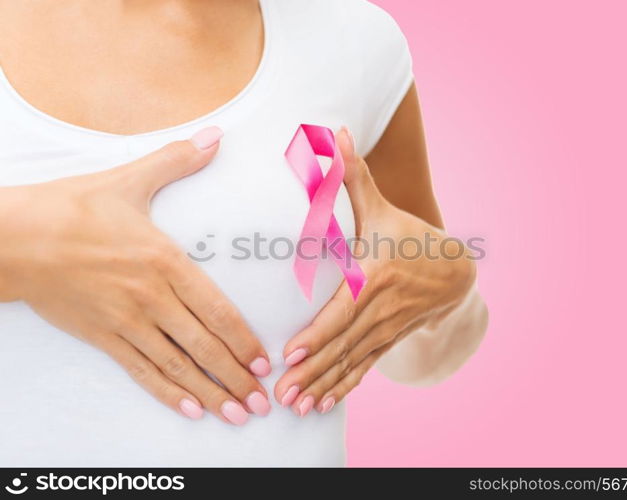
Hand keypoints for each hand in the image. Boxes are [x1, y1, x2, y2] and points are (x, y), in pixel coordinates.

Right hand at [0, 127, 270, 424]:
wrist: (14, 237)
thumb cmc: (73, 208)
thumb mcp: (130, 180)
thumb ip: (179, 160)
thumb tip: (217, 136)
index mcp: (165, 261)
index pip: (217, 310)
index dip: (244, 340)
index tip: (265, 362)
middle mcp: (151, 297)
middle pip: (204, 346)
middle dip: (237, 377)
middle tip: (262, 402)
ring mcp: (126, 321)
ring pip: (177, 366)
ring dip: (211, 393)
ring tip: (237, 414)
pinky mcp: (102, 336)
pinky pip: (141, 371)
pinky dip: (168, 393)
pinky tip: (190, 410)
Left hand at [274, 127, 475, 414]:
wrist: (453, 271)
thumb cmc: (407, 237)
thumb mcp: (381, 208)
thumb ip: (353, 175)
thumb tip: (334, 132)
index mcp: (374, 279)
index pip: (342, 312)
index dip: (317, 335)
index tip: (290, 355)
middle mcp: (379, 310)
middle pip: (342, 346)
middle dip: (311, 371)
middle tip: (282, 394)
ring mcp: (384, 330)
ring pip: (350, 363)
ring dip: (323, 387)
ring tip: (297, 408)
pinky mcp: (386, 341)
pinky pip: (363, 369)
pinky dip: (342, 388)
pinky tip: (322, 406)